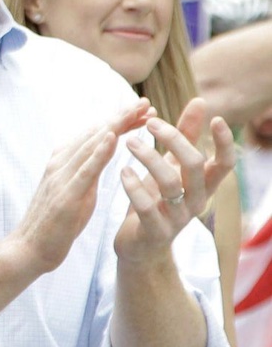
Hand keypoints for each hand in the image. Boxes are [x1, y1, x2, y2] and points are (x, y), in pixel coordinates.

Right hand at [12, 99, 149, 273]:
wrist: (29, 249)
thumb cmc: (55, 223)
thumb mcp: (76, 191)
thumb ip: (87, 170)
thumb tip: (102, 153)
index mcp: (63, 162)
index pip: (95, 135)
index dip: (119, 121)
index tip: (142, 110)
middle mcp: (60, 163)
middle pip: (95, 134)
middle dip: (121, 117)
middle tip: (145, 102)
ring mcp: (60, 177)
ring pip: (90, 145)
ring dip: (115, 126)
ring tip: (136, 112)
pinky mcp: (64, 195)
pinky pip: (84, 170)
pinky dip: (98, 152)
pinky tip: (113, 138)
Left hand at [114, 99, 235, 262]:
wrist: (141, 245)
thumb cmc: (158, 198)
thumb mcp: (172, 166)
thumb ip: (185, 135)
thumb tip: (200, 100)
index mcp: (203, 185)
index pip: (224, 164)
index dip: (223, 142)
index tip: (216, 117)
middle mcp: (195, 201)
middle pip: (195, 165)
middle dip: (174, 139)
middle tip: (149, 122)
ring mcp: (177, 218)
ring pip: (170, 183)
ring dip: (148, 157)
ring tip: (129, 141)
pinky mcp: (155, 231)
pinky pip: (148, 207)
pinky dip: (134, 187)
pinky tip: (122, 171)